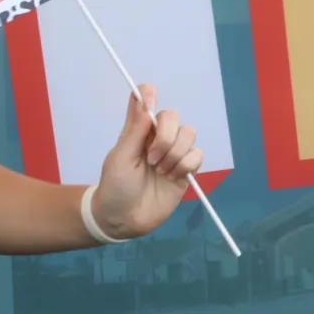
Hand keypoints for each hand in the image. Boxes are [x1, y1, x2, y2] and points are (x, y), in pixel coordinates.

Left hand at [90, 85, 203, 240]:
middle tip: (151, 158)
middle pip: (173, 116)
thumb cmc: (116, 186)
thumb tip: (144, 97)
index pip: (146, 101)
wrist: (125, 218)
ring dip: (174, 154)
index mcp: (136, 131)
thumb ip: (135, 129)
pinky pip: (197, 155)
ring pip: (189, 134)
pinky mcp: (186, 170)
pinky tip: (171, 177)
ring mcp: (172, 153)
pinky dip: (185, 165)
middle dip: (165, 137)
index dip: (150, 95)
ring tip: (159, 171)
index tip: (150, 102)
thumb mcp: (121, 157)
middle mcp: (156, 138)